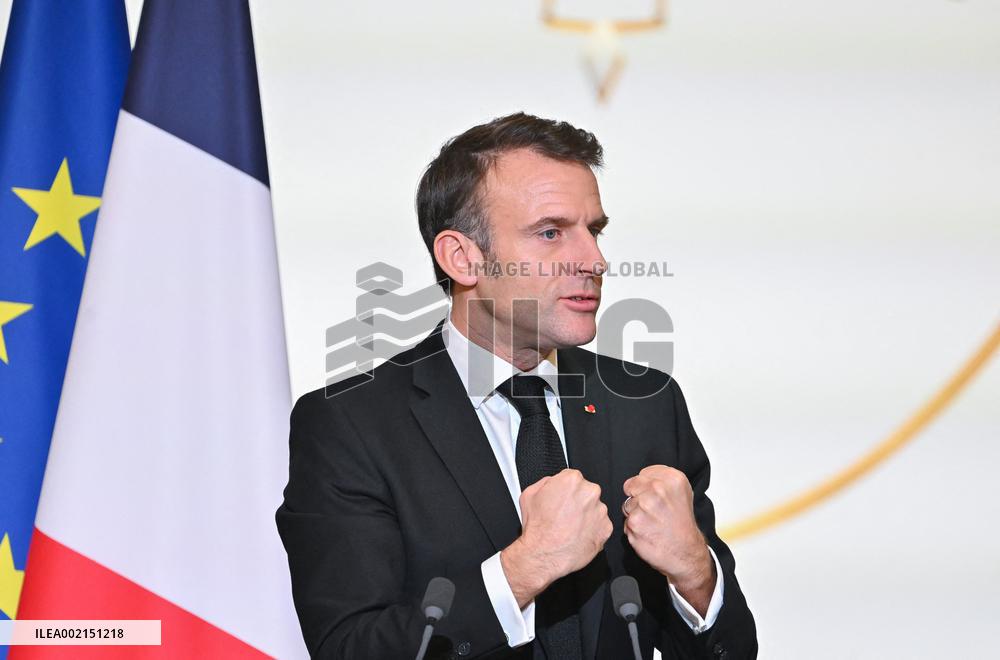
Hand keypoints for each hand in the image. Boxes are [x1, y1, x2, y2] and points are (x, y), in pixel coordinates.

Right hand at [501, 469, 612, 607]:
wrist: (544, 555)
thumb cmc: (537, 528)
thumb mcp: (530, 494)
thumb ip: (546, 482)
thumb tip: (553, 483)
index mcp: (572, 480)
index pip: (573, 478)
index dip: (565, 490)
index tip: (562, 499)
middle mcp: (590, 492)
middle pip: (586, 491)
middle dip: (577, 501)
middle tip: (564, 514)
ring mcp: (600, 511)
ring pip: (595, 509)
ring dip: (586, 516)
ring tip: (570, 527)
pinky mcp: (606, 529)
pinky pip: (601, 525)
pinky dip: (592, 530)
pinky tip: (577, 535)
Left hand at [623, 465, 714, 613]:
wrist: (686, 553)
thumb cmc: (682, 524)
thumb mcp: (682, 493)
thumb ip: (661, 480)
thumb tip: (641, 477)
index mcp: (673, 479)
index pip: (642, 474)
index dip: (646, 488)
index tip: (657, 498)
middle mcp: (658, 489)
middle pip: (632, 487)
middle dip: (638, 498)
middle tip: (654, 512)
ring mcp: (645, 506)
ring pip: (627, 505)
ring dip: (635, 514)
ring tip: (653, 523)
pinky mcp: (634, 523)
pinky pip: (626, 521)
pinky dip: (634, 529)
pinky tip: (648, 533)